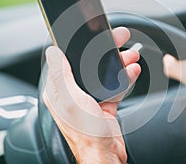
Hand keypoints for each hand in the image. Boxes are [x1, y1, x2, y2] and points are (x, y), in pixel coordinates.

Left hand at [43, 27, 140, 163]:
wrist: (105, 154)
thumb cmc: (87, 133)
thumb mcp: (71, 102)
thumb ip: (61, 76)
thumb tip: (52, 52)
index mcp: (60, 90)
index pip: (67, 59)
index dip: (80, 44)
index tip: (92, 33)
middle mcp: (73, 92)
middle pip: (89, 63)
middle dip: (106, 50)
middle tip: (119, 38)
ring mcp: (89, 98)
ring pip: (104, 72)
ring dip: (118, 62)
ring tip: (131, 55)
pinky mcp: (103, 103)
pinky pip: (114, 85)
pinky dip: (124, 77)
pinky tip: (132, 71)